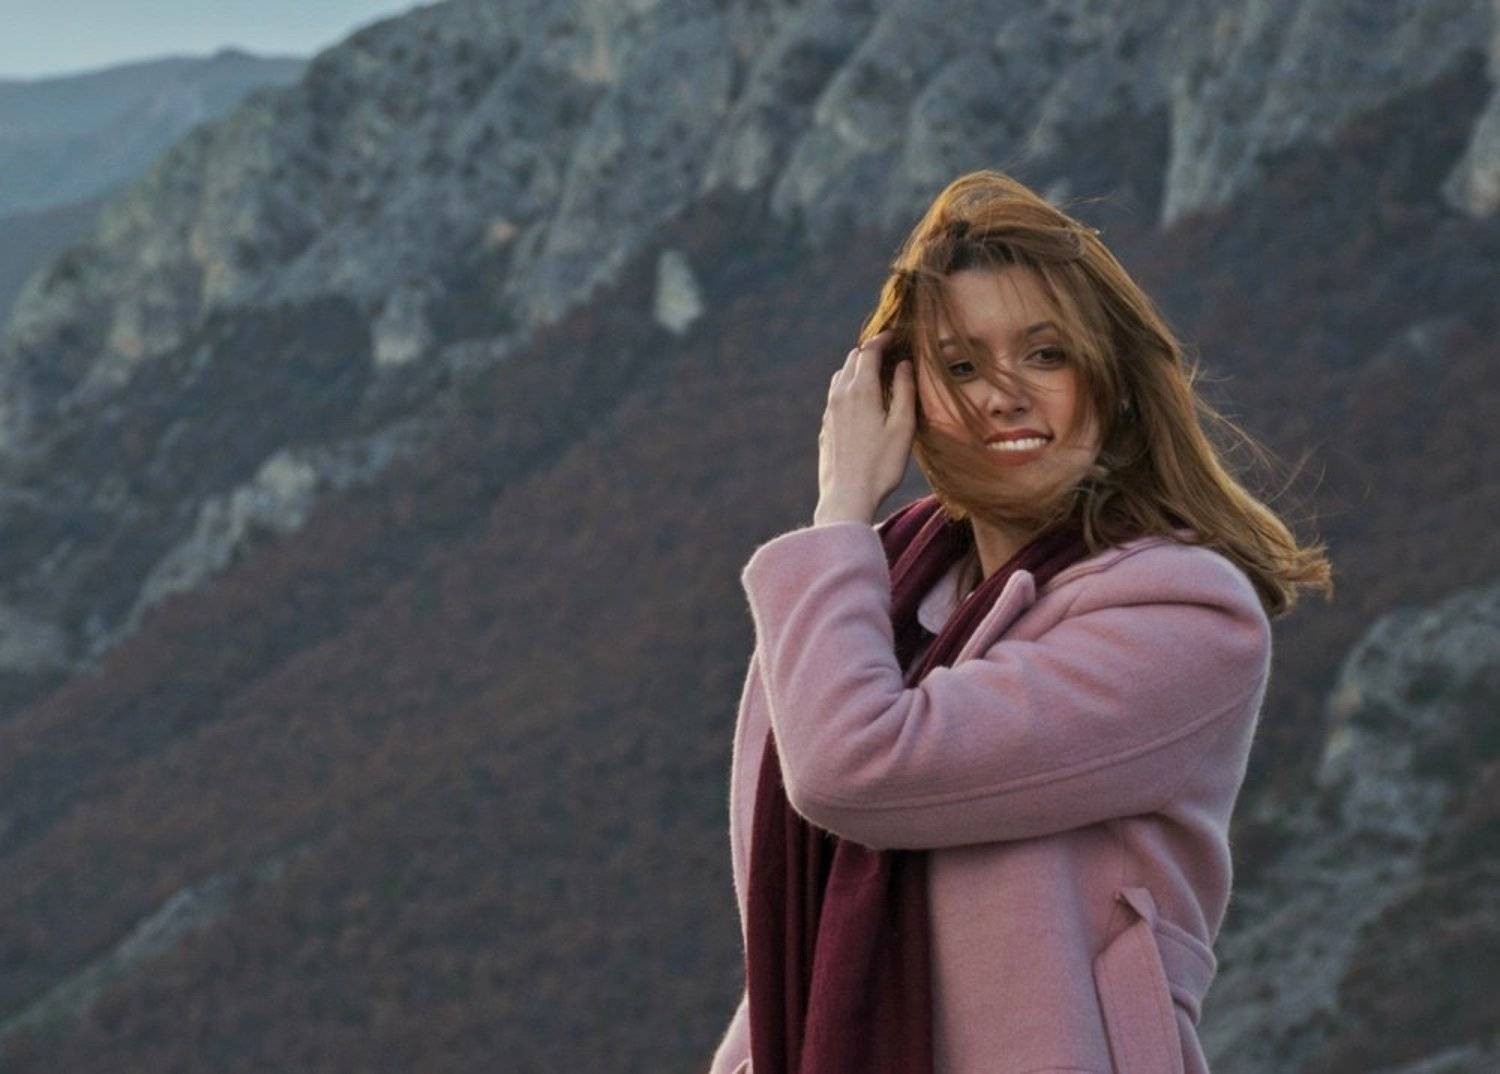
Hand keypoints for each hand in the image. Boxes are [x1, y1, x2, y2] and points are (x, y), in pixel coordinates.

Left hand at [815, 329, 915, 523]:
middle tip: (890, 354)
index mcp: (861, 390)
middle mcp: (840, 395)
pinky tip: (862, 403)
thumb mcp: (903, 427)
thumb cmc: (881, 465)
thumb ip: (905, 390)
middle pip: (852, 359)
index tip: (896, 336)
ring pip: (840, 377)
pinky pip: (835, 396)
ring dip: (857, 370)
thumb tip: (904, 364)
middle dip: (870, 352)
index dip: (883, 339)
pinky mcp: (825, 427)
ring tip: (877, 376)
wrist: (847, 497)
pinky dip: (849, 389)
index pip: (869, 351)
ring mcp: (829, 411)